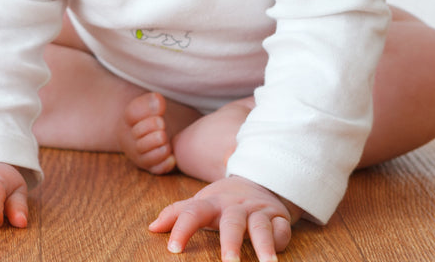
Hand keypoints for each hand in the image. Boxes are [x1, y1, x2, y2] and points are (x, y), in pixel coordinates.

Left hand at [148, 176, 296, 261]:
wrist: (258, 182)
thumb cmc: (224, 201)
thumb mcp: (201, 203)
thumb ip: (177, 214)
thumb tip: (151, 228)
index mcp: (212, 204)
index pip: (194, 212)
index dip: (182, 228)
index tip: (174, 249)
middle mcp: (235, 207)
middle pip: (232, 222)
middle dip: (231, 241)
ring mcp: (258, 212)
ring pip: (261, 226)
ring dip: (263, 244)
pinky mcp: (278, 218)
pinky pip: (282, 228)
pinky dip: (281, 238)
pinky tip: (279, 251)